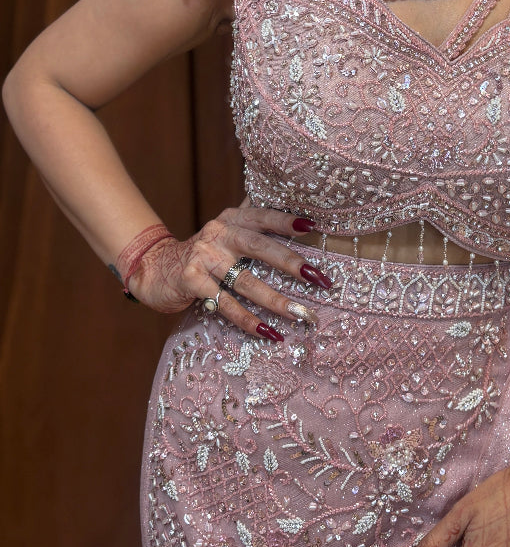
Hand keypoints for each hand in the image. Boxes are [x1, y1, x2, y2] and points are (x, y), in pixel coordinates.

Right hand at [124, 208, 331, 335]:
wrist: (154, 268)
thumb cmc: (202, 252)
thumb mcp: (224, 230)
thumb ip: (251, 223)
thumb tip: (295, 214)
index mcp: (231, 219)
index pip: (262, 216)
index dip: (286, 220)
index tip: (313, 226)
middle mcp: (218, 234)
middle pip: (259, 247)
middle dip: (291, 263)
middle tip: (319, 278)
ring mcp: (204, 258)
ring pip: (246, 281)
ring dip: (276, 300)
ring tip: (300, 313)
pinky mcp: (192, 282)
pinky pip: (226, 305)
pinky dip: (248, 321)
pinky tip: (268, 332)